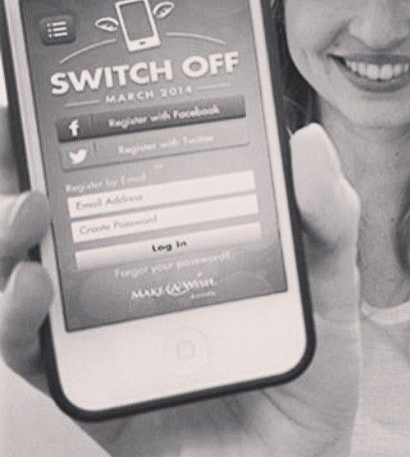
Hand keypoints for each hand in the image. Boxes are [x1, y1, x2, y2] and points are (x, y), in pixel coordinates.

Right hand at [0, 106, 361, 456]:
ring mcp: (104, 321)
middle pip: (65, 204)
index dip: (97, 121)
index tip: (77, 77)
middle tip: (24, 118)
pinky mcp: (86, 379)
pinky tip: (34, 286)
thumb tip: (308, 142)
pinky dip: (13, 313)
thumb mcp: (331, 287)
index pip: (135, 167)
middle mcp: (136, 269)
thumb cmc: (311, 372)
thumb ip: (328, 220)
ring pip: (26, 262)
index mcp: (188, 235)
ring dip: (7, 227)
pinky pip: (26, 345)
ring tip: (30, 204)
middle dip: (29, 159)